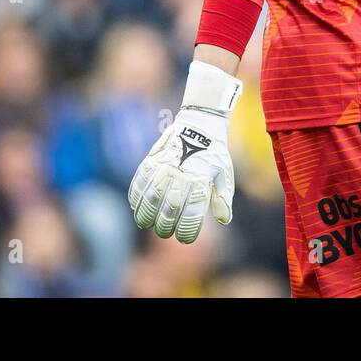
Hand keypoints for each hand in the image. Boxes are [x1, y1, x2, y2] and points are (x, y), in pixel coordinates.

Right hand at [129, 61, 241, 243]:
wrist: (201, 122)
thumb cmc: (214, 152)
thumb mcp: (225, 173)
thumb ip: (223, 198)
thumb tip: (223, 220)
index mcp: (201, 180)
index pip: (192, 213)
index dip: (187, 230)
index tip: (185, 238)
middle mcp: (181, 175)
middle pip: (169, 208)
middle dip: (165, 225)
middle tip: (165, 232)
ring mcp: (165, 166)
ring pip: (150, 197)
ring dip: (146, 214)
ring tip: (146, 224)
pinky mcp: (153, 159)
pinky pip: (139, 180)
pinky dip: (135, 195)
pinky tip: (135, 206)